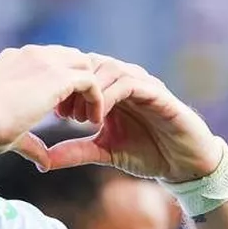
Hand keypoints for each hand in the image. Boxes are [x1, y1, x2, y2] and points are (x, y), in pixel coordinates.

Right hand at [0, 45, 104, 169]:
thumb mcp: (12, 132)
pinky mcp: (58, 75)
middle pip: (69, 57)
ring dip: (89, 90)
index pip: (49, 60)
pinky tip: (94, 121)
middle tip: (76, 116)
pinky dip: (97, 99)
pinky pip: (90, 80)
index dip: (59, 85)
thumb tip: (44, 163)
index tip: (60, 112)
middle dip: (77, 84)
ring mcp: (44, 61)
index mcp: (14, 60)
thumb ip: (32, 142)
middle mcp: (30, 54)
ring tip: (87, 118)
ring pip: (83, 65)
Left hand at [45, 55, 221, 181]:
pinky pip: (130, 84)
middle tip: (60, 114)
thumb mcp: (104, 153)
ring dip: (90, 91)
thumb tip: (43, 161)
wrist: (184, 164)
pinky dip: (110, 96)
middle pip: (92, 64)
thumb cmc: (147, 153)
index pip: (82, 72)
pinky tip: (98, 118)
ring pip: (109, 68)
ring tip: (79, 118)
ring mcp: (144, 84)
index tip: (50, 112)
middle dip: (73, 86)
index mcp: (112, 89)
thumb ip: (76, 151)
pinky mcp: (159, 94)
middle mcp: (127, 80)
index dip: (64, 87)